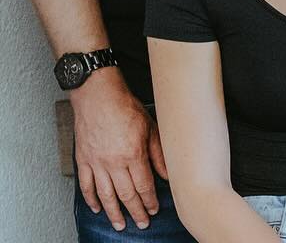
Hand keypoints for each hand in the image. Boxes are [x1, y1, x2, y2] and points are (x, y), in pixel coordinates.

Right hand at [70, 69, 168, 231]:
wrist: (98, 96)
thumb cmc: (126, 107)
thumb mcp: (151, 127)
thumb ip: (159, 153)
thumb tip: (167, 174)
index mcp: (133, 154)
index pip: (143, 185)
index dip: (150, 200)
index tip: (154, 210)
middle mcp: (113, 162)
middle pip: (125, 194)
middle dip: (135, 211)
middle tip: (141, 223)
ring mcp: (96, 162)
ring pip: (105, 194)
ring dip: (113, 212)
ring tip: (120, 225)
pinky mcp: (83, 159)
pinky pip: (86, 185)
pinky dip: (91, 198)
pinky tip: (97, 208)